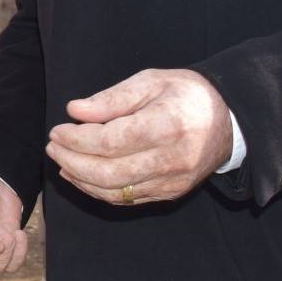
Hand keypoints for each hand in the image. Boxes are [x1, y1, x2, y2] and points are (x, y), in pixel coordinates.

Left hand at [45, 68, 231, 206]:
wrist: (228, 121)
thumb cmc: (184, 94)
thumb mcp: (150, 82)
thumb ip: (112, 98)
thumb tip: (74, 111)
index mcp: (169, 125)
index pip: (112, 141)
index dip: (78, 139)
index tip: (57, 130)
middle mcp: (173, 159)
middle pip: (109, 172)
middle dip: (73, 161)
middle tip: (53, 147)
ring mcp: (173, 181)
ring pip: (115, 191)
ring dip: (80, 179)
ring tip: (62, 160)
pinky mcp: (171, 193)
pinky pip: (127, 199)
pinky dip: (98, 190)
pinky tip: (81, 175)